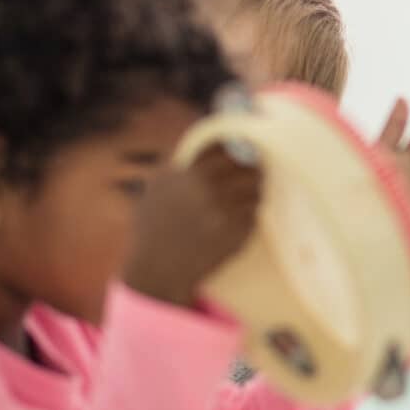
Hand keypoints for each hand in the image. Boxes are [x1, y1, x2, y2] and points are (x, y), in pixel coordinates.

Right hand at [125, 145, 260, 308]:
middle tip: (251, 174)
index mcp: (186, 174)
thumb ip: (178, 162)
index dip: (234, 150)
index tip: (240, 151)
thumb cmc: (154, 226)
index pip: (223, 149)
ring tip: (246, 196)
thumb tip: (207, 140)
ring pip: (255, 190)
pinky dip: (249, 214)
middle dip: (249, 171)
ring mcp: (224, 211)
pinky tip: (238, 218)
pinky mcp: (237, 232)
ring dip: (254, 191)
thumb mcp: (156, 188)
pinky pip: (254, 213)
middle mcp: (206, 189)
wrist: (158, 269)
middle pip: (246, 168)